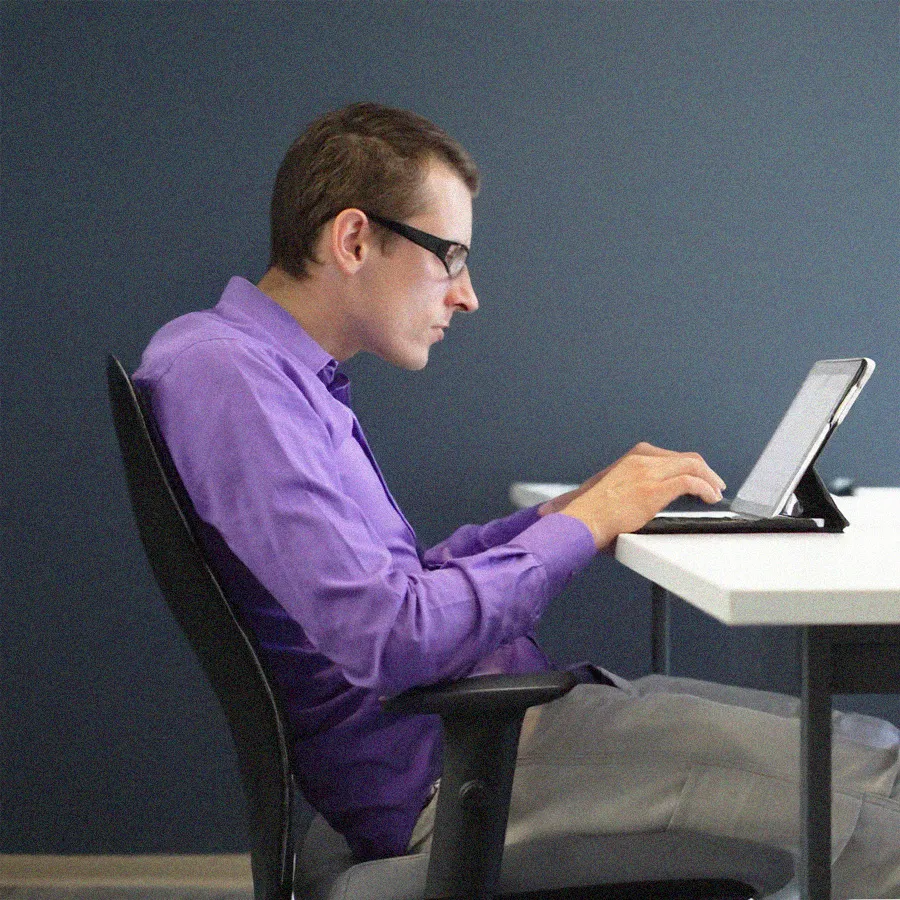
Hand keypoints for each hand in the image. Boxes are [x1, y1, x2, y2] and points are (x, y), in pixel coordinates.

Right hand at [541, 442, 725, 550]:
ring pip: (693, 466)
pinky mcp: (654, 490)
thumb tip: (640, 500)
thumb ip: (631, 486)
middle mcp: (642, 460)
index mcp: (633, 458)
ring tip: (716, 492)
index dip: (690, 466)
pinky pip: (690, 482)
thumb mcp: (612, 488)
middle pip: (686, 458)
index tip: (698, 477)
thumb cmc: (592, 512)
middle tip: (715, 484)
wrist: (582, 519)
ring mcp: (649, 473)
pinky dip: (705, 489)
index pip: (671, 455)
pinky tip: (710, 498)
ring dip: (710, 480)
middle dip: (706, 471)